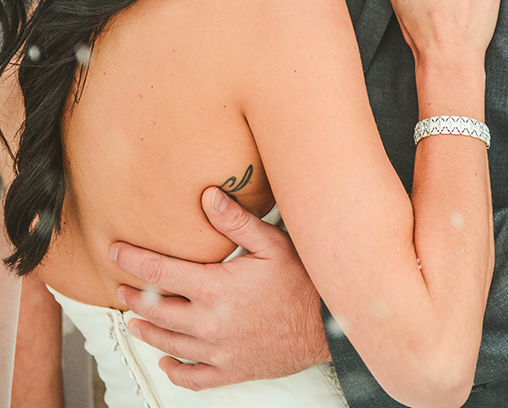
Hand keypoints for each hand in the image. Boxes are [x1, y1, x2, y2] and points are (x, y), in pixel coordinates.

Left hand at [109, 187, 329, 390]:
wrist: (326, 324)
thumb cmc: (301, 279)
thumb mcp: (271, 242)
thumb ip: (236, 221)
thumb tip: (207, 195)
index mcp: (214, 288)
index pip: (159, 273)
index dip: (132, 260)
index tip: (115, 251)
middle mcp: (209, 323)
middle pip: (156, 310)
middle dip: (134, 296)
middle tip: (120, 287)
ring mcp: (217, 352)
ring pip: (168, 342)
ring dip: (146, 330)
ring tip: (132, 319)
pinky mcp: (230, 371)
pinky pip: (192, 377)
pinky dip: (174, 369)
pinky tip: (165, 359)